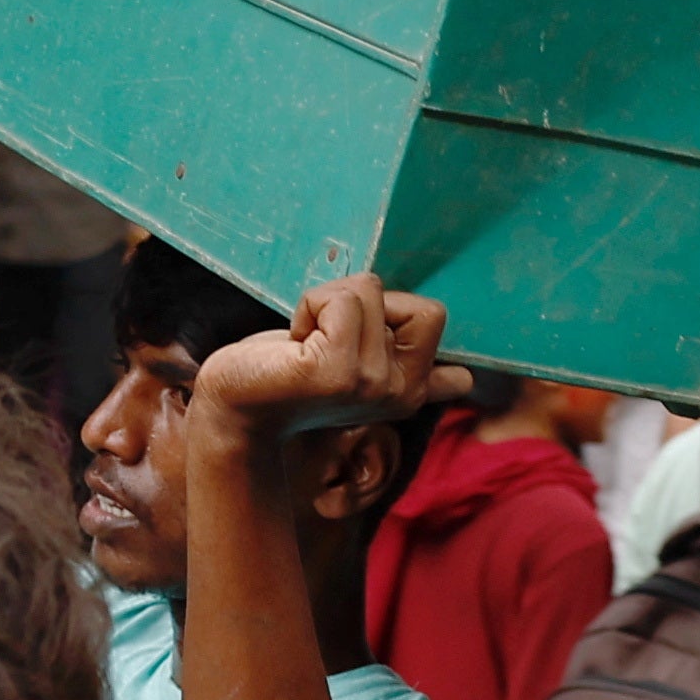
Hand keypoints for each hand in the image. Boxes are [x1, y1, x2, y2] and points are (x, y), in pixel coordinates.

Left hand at [186, 274, 466, 442]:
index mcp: (411, 391)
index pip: (443, 331)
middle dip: (364, 302)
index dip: (404, 319)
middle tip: (327, 337)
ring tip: (306, 341)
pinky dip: (309, 306)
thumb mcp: (357, 364)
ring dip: (327, 302)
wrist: (234, 407)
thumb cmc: (290, 374)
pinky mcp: (337, 371)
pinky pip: (339, 299)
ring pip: (369, 292)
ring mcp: (371, 384)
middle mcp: (401, 392)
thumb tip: (465, 381)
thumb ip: (404, 364)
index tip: (363, 348)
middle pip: (419, 303)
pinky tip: (294, 343)